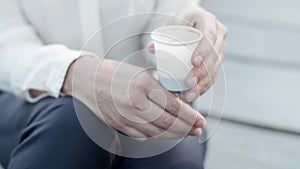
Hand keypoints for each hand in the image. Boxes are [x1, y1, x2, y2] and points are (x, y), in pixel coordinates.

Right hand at [63, 57, 205, 139]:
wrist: (88, 80)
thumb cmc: (116, 73)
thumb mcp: (141, 73)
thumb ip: (160, 89)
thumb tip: (180, 104)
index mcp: (143, 84)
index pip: (173, 105)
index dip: (191, 116)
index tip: (201, 120)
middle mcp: (134, 102)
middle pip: (168, 122)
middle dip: (187, 128)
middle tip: (198, 129)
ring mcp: (125, 116)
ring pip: (157, 132)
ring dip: (175, 135)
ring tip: (186, 133)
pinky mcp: (119, 125)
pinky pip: (142, 136)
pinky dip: (157, 136)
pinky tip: (165, 133)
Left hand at [148, 6, 227, 101]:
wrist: (191, 21)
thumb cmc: (181, 22)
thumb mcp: (172, 24)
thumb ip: (162, 36)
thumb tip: (151, 49)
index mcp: (208, 20)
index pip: (210, 36)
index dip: (204, 50)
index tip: (193, 63)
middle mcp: (219, 34)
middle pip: (214, 56)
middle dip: (202, 72)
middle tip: (188, 83)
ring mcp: (220, 48)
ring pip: (215, 68)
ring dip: (203, 84)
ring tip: (189, 95)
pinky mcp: (217, 60)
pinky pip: (213, 75)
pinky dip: (204, 86)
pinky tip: (194, 95)